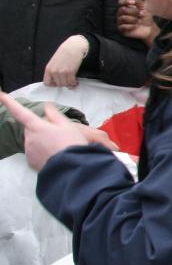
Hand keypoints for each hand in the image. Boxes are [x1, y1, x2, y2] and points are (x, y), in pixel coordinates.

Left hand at [0, 92, 115, 170]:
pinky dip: (44, 153)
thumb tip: (46, 107)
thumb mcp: (68, 126)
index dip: (9, 102)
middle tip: (60, 134)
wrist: (72, 169)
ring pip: (34, 141)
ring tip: (60, 147)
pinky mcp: (31, 162)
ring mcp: (29, 151)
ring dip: (44, 141)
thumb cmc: (71, 144)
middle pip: (32, 128)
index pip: (20, 112)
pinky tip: (55, 156)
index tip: (0, 95)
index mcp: (36, 126)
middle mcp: (29, 138)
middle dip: (42, 129)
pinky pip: (36, 153)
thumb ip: (55, 115)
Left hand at [43, 35, 88, 87]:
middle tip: (68, 81)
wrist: (73, 47)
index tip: (58, 83)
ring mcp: (62, 72)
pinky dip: (74, 83)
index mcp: (48, 69)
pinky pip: (72, 82)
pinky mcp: (70, 72)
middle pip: (58, 84)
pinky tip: (76, 80)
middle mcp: (54, 71)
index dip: (53, 85)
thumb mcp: (54, 62)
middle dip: (64, 83)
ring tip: (73, 81)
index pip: (47, 83)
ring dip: (70, 84)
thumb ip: (54, 71)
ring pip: (65, 84)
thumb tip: (58, 81)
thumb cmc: (64, 53)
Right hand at [117, 0, 156, 44]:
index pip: (120, 2)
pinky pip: (122, 26)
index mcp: (126, 7)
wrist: (150, 28)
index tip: (133, 2)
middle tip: (142, 14)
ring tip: (140, 20)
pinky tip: (136, 26)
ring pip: (122, 18)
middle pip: (122, 9)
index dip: (126, 1)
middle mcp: (121, 13)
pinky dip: (130, 26)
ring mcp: (120, 21)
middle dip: (133, 11)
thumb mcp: (146, 7)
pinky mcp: (121, 30)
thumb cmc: (147, 17)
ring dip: (133, 19)